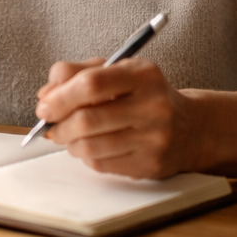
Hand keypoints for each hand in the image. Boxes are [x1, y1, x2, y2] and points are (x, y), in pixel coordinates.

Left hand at [34, 58, 205, 179]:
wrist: (191, 128)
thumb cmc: (145, 95)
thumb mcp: (118, 71)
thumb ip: (78, 73)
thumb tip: (45, 94)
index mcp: (143, 75)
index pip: (91, 84)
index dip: (60, 96)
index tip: (44, 105)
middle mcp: (153, 107)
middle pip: (87, 120)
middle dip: (59, 124)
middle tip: (50, 124)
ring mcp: (154, 139)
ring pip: (90, 147)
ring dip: (69, 142)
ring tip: (69, 135)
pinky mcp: (150, 165)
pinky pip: (102, 164)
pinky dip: (86, 155)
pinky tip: (92, 146)